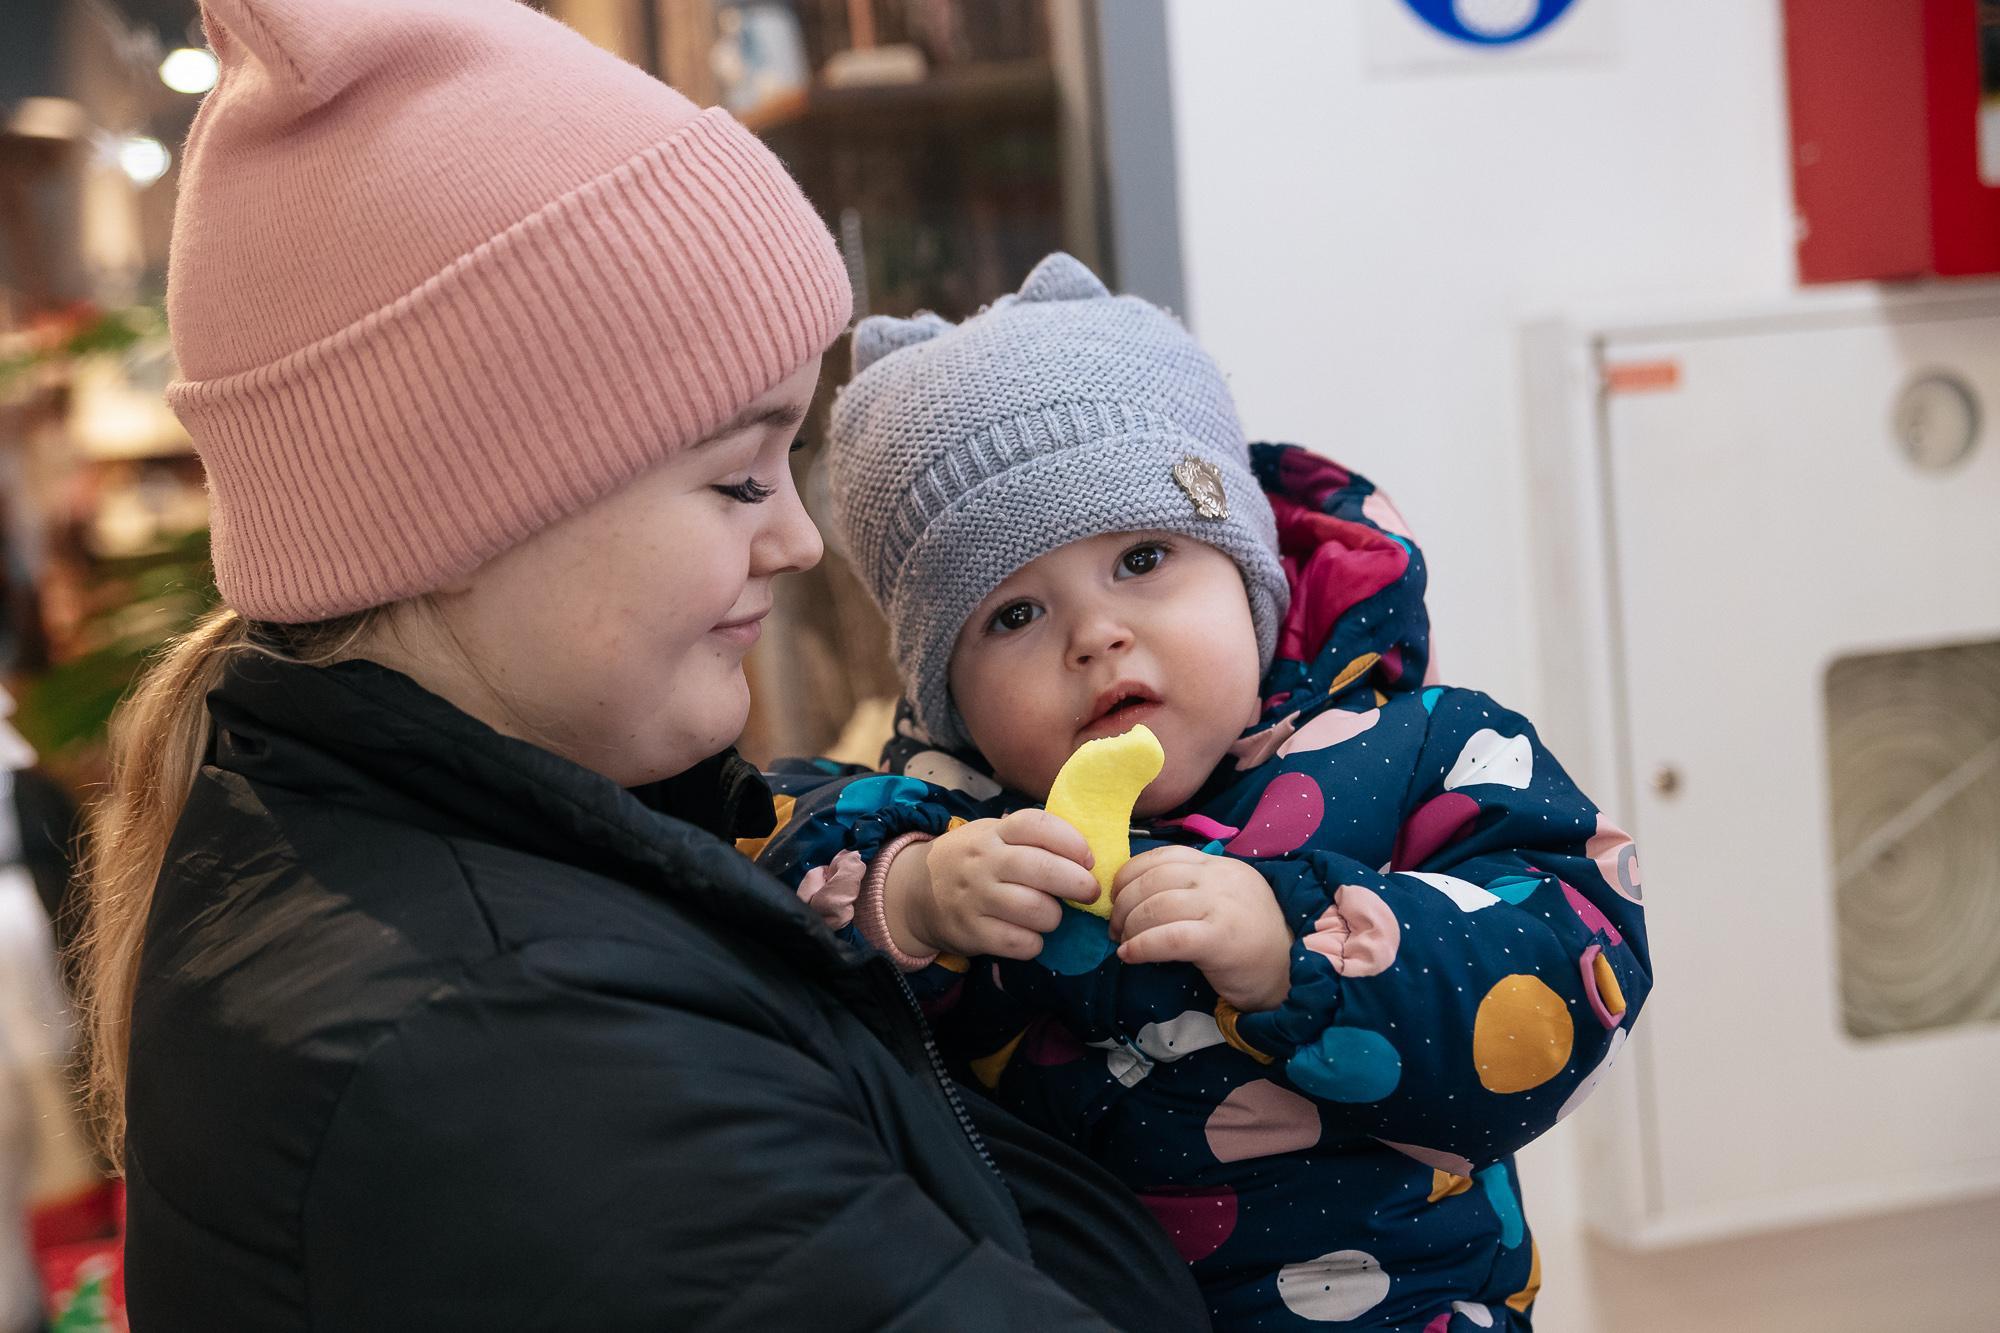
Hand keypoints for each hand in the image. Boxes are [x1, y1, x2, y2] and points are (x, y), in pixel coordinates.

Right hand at [885, 809, 1099, 960]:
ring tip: (1050, 915)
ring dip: (1054, 916)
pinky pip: (1020, 943)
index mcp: (994, 833)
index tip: (1088, 859)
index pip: (1037, 825)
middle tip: (1090, 892)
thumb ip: (1031, 840)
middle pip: (1043, 869)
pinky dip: (1034, 943)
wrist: (914, 892)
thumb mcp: (992, 836)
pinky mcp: (971, 932)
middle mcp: (983, 862)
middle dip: (1079, 884)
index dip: (1071, 841)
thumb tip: (1087, 854)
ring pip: (1036, 910)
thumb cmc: (971, 861)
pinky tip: (1030, 936)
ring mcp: (975, 898)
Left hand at [1108, 847, 1291, 1011]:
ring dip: (1129, 926)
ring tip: (1123, 943)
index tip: (1116, 896)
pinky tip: (1129, 956)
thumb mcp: (1224, 899)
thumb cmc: (1251, 940)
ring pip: (1157, 906)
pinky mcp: (1221, 939)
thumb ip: (1191, 889)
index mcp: (1218, 865)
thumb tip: (1136, 894)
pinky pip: (1169, 938)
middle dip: (1124, 903)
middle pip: (1153, 879)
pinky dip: (1141, 946)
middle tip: (1115, 928)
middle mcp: (1220, 879)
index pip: (1163, 855)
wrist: (1291, 972)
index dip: (1130, 874)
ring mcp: (1222, 906)